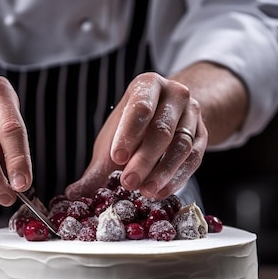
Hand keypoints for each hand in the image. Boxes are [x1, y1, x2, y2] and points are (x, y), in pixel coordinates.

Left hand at [66, 72, 206, 199]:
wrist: (170, 115)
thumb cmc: (133, 128)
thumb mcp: (112, 140)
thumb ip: (96, 168)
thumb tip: (73, 194)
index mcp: (148, 85)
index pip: (141, 107)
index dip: (129, 134)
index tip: (116, 158)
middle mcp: (175, 93)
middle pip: (162, 129)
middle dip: (144, 159)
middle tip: (128, 183)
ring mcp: (193, 113)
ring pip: (181, 145)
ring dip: (162, 172)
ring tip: (145, 191)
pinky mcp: (204, 134)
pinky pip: (194, 158)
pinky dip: (177, 178)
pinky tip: (160, 191)